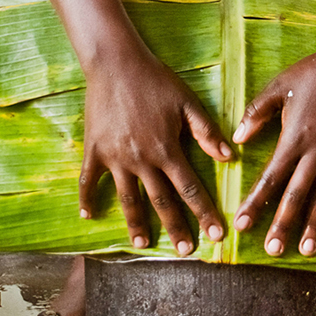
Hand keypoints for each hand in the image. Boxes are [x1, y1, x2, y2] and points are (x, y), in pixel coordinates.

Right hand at [79, 44, 233, 255]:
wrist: (116, 63)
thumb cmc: (155, 80)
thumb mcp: (187, 101)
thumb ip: (206, 131)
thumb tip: (228, 157)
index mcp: (166, 148)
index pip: (190, 188)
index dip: (204, 212)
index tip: (216, 235)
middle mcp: (142, 159)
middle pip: (161, 200)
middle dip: (176, 227)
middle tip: (186, 252)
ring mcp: (115, 157)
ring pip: (128, 198)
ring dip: (136, 224)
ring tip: (143, 245)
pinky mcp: (94, 150)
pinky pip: (88, 180)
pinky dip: (87, 199)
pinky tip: (89, 216)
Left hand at [232, 41, 315, 257]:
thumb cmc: (310, 74)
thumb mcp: (277, 88)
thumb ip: (256, 113)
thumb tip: (237, 138)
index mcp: (293, 139)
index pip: (270, 178)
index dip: (256, 203)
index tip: (243, 225)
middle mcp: (315, 154)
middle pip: (296, 196)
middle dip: (283, 225)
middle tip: (274, 251)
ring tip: (308, 250)